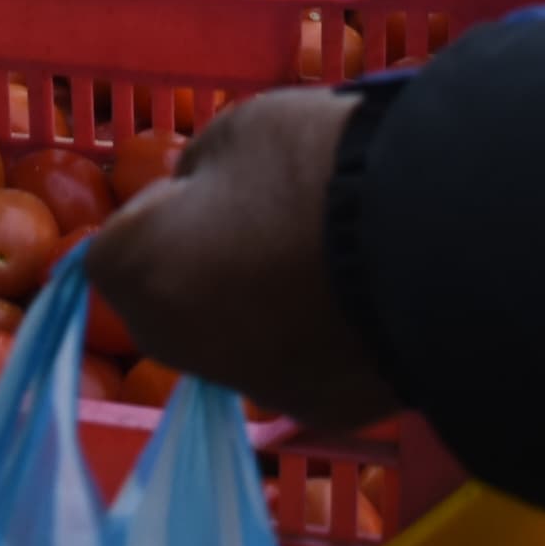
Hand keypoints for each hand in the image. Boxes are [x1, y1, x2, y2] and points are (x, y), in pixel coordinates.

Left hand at [87, 89, 398, 428]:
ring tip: (325, 260)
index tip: (211, 187)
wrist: (431, 240)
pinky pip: (299, 367)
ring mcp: (250, 385)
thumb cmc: (313, 169)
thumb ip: (200, 176)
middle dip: (200, 267)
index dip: (159, 214)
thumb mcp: (236, 135)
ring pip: (235, 342)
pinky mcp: (320, 410)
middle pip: (170, 304)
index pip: (113, 249)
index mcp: (141, 271)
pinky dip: (315, 340)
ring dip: (258, 309)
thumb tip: (202, 202)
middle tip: (265, 221)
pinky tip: (362, 302)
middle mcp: (179, 345)